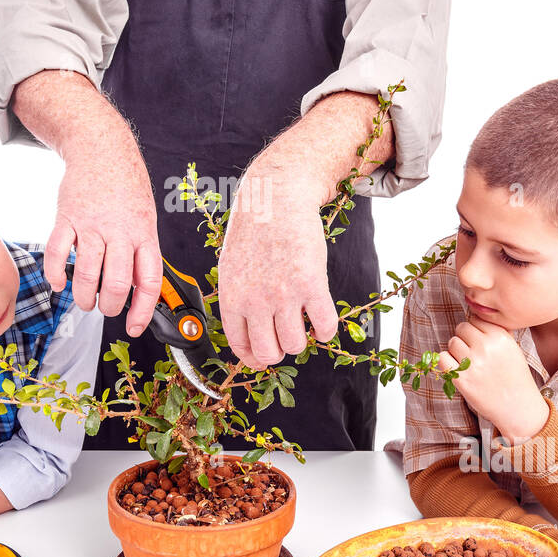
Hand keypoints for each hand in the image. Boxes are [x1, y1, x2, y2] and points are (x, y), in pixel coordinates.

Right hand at [43, 147, 162, 336]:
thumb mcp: (145, 217)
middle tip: (104, 308)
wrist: (102, 148)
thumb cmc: (126, 186)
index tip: (134, 327)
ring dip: (83, 297)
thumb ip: (141, 250)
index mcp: (144, 234)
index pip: (148, 281)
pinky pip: (58, 252)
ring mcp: (92, 225)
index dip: (142, 311)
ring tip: (84, 300)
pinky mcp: (67, 218)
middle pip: (115, 284)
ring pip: (87, 274)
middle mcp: (120, 231)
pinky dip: (56, 274)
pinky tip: (59, 283)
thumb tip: (136, 289)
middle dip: (109, 307)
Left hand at [217, 169, 337, 369]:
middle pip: (269, 352)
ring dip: (301, 341)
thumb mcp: (231, 266)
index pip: (240, 344)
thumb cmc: (254, 228)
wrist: (276, 198)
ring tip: (303, 325)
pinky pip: (325, 326)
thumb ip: (238, 298)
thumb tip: (247, 330)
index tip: (262, 359)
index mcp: (232, 296)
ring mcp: (284, 294)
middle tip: (285, 338)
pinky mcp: (312, 284)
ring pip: (295, 344)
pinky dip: (326, 331)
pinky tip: (322, 323)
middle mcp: (255, 300)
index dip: (253, 358)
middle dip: (278, 351)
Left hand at [438, 317, 547, 440]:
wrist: (518, 407)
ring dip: (456, 351)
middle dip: (464, 338)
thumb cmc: (515, 377)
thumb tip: (479, 315)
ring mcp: (473, 363)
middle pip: (461, 328)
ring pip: (452, 342)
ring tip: (468, 362)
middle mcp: (486, 347)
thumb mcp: (513, 348)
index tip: (480, 340)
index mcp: (500, 337)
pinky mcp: (461, 379)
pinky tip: (457, 368)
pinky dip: (446, 362)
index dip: (476, 329)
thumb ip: (498, 331)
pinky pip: (442, 358)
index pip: (475, 319)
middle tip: (473, 352)